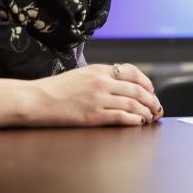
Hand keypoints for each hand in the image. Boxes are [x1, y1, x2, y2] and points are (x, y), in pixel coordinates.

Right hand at [25, 63, 163, 126]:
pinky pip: (121, 117)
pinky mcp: (93, 115)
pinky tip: (139, 123)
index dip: (147, 82)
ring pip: (133, 104)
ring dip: (146, 111)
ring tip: (151, 117)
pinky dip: (134, 120)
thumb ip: (100, 77)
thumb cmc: (55, 89)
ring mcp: (98, 99)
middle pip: (137, 90)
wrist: (35, 99)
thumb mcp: (81, 75)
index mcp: (99, 69)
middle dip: (152, 100)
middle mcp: (102, 82)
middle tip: (157, 107)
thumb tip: (119, 85)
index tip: (151, 90)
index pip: (132, 72)